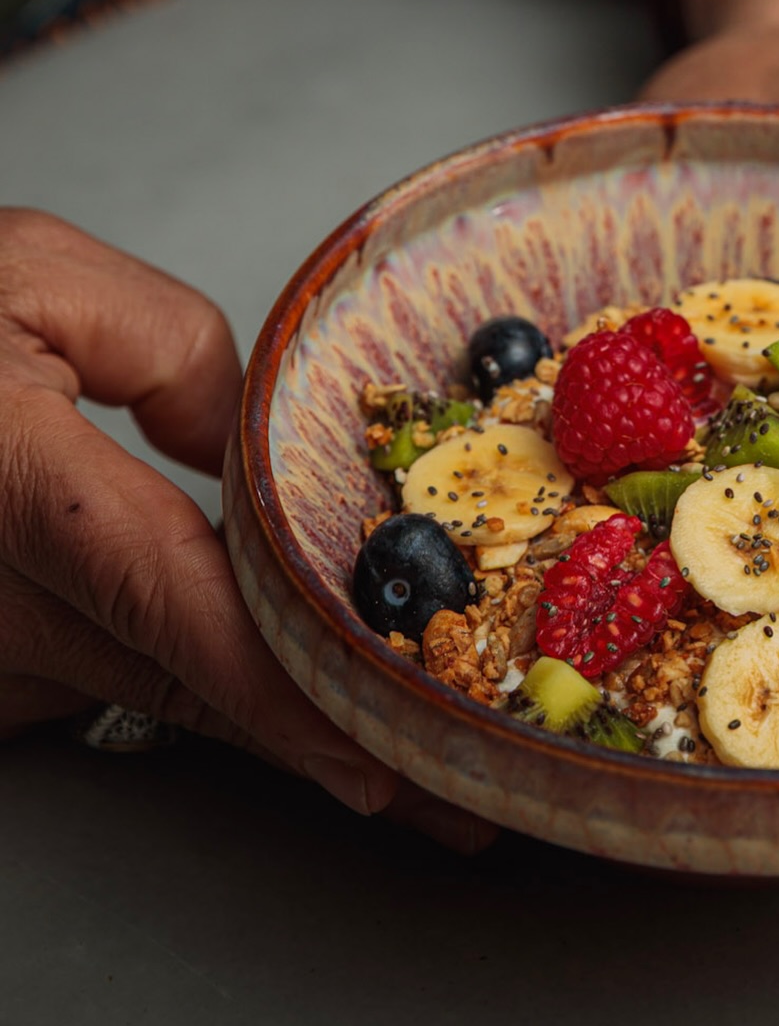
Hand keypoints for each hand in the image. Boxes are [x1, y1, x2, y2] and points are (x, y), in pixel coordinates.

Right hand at [0, 209, 491, 850]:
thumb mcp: (31, 277)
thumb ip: (163, 346)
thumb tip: (238, 447)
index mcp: (1, 483)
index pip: (155, 595)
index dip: (266, 681)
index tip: (368, 748)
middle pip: (175, 673)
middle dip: (316, 729)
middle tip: (449, 786)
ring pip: (146, 690)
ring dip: (262, 708)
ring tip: (397, 740)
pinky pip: (99, 683)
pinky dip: (192, 677)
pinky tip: (280, 683)